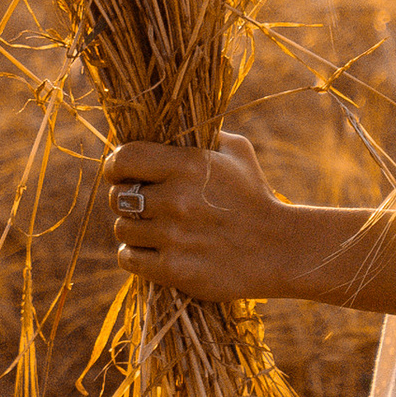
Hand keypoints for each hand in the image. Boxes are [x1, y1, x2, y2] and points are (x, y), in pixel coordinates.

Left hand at [101, 134, 288, 302]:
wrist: (280, 250)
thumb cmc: (255, 198)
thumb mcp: (237, 153)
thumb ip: (202, 136)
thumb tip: (170, 126)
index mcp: (188, 164)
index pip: (124, 158)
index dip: (115, 165)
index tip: (120, 172)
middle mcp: (176, 199)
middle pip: (118, 196)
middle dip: (125, 199)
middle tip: (142, 204)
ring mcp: (173, 236)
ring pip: (122, 229)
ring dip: (132, 230)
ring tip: (152, 229)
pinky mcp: (174, 269)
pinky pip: (128, 259)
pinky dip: (134, 256)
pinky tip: (151, 251)